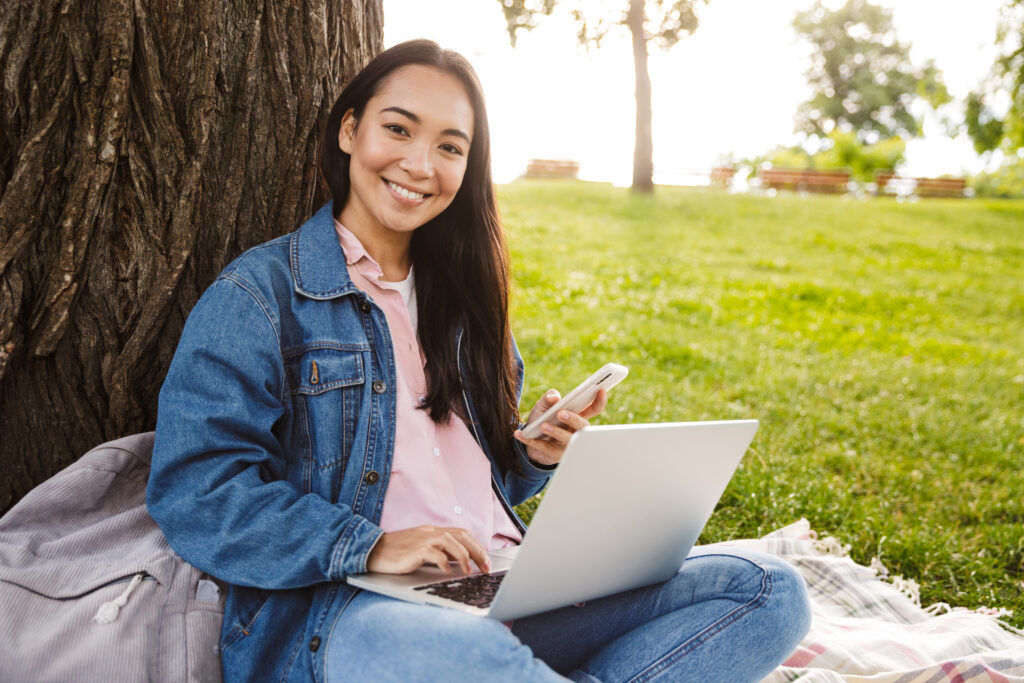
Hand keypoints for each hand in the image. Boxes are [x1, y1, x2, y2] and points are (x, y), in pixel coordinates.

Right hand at [366, 525, 490, 574]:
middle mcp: (430, 532)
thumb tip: (460, 562)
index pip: (462, 534)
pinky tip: (449, 572)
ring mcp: (423, 539)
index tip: (487, 560)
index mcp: (433, 530)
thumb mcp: (421, 549)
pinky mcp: (415, 550)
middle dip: (477, 551)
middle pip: (462, 536)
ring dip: (465, 557)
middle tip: (486, 567)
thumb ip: (439, 551)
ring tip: (470, 572)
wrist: (373, 550)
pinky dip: (445, 563)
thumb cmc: (397, 553)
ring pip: (452, 542)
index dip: (477, 546)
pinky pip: (435, 554)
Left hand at [513, 388, 607, 466]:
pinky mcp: (555, 455)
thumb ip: (548, 398)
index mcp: (577, 416)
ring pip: (568, 440)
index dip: (599, 401)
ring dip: (556, 432)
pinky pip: (546, 448)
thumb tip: (555, 397)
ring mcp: (568, 445)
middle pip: (583, 427)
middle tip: (560, 413)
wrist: (530, 439)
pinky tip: (520, 434)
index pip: (593, 409)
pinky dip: (532, 441)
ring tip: (543, 426)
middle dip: (573, 419)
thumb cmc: (541, 419)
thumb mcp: (542, 406)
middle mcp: (576, 431)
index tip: (601, 390)